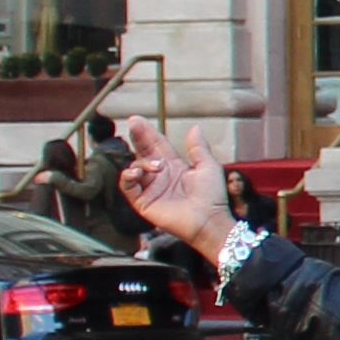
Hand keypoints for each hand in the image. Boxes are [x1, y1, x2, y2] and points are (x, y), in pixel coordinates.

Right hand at [117, 126, 240, 256]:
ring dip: (141, 162)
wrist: (209, 220)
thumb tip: (195, 127)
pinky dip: (128, 177)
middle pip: (143, 152)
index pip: (157, 145)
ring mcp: (150, 189)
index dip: (148, 133)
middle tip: (133, 124)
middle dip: (138, 138)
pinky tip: (135, 172)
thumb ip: (198, 148)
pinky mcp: (143, 202)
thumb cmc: (212, 196)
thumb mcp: (208, 167)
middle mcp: (160, 176)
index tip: (137, 120)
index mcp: (174, 166)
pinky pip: (128, 187)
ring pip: (135, 168)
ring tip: (155, 165)